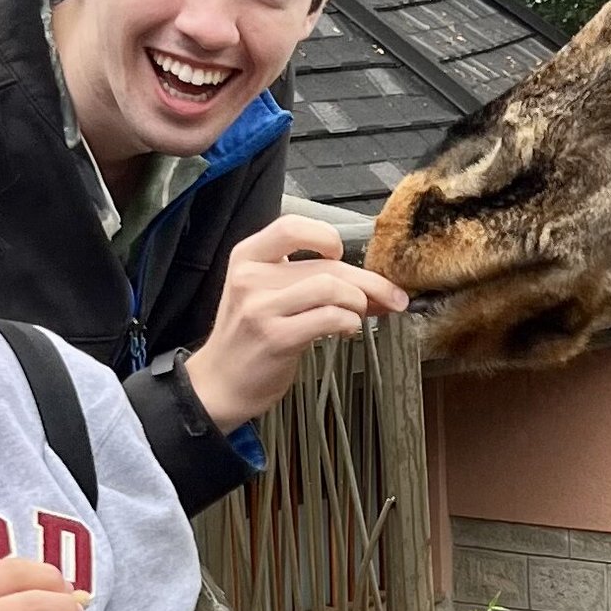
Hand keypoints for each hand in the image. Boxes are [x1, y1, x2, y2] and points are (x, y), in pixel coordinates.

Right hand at [181, 216, 404, 428]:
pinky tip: (346, 329)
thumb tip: (370, 283)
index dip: (326, 236)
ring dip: (359, 302)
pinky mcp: (276, 338)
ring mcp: (261, 308)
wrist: (218, 383)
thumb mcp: (263, 294)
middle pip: (326, 265)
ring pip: (331, 287)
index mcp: (247, 257)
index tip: (342, 256)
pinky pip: (329, 317)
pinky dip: (349, 321)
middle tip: (392, 296)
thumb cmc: (248, 337)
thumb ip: (305, 279)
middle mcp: (251, 277)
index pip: (292, 227)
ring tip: (358, 315)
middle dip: (370, 281)